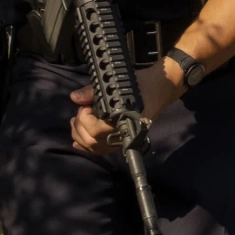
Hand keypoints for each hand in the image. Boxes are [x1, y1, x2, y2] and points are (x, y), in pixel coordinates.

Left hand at [69, 63, 183, 156]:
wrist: (160, 88)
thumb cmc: (140, 84)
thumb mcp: (116, 83)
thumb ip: (92, 92)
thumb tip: (74, 97)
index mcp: (123, 121)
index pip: (95, 130)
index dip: (84, 118)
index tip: (86, 105)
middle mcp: (123, 134)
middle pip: (91, 141)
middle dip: (79, 126)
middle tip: (81, 111)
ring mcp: (123, 139)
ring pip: (94, 148)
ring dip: (80, 136)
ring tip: (76, 123)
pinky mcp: (122, 140)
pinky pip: (102, 150)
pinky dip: (88, 147)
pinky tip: (78, 143)